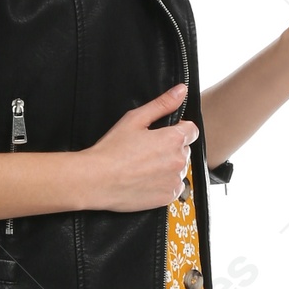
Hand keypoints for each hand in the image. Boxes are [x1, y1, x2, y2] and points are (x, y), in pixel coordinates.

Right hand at [76, 83, 197, 210]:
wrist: (97, 180)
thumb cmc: (112, 149)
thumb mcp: (135, 119)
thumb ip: (162, 104)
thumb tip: (181, 90)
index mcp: (173, 139)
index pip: (192, 130)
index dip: (178, 129)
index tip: (162, 134)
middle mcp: (178, 160)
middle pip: (184, 150)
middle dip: (171, 149)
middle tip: (147, 151)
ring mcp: (174, 180)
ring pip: (179, 170)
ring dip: (168, 167)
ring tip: (144, 167)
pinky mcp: (167, 197)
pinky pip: (174, 188)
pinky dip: (164, 184)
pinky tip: (146, 180)